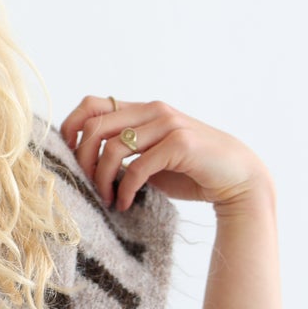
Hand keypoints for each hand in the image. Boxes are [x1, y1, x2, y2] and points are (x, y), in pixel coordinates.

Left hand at [60, 97, 272, 213]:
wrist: (238, 178)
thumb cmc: (190, 170)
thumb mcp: (150, 156)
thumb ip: (124, 151)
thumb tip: (81, 162)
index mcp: (142, 110)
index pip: (91, 104)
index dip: (71, 128)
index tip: (69, 159)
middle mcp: (153, 110)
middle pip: (94, 127)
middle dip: (82, 161)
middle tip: (87, 186)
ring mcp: (168, 124)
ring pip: (112, 147)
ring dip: (102, 179)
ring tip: (107, 199)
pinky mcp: (180, 144)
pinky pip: (137, 167)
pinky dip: (124, 190)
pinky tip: (124, 204)